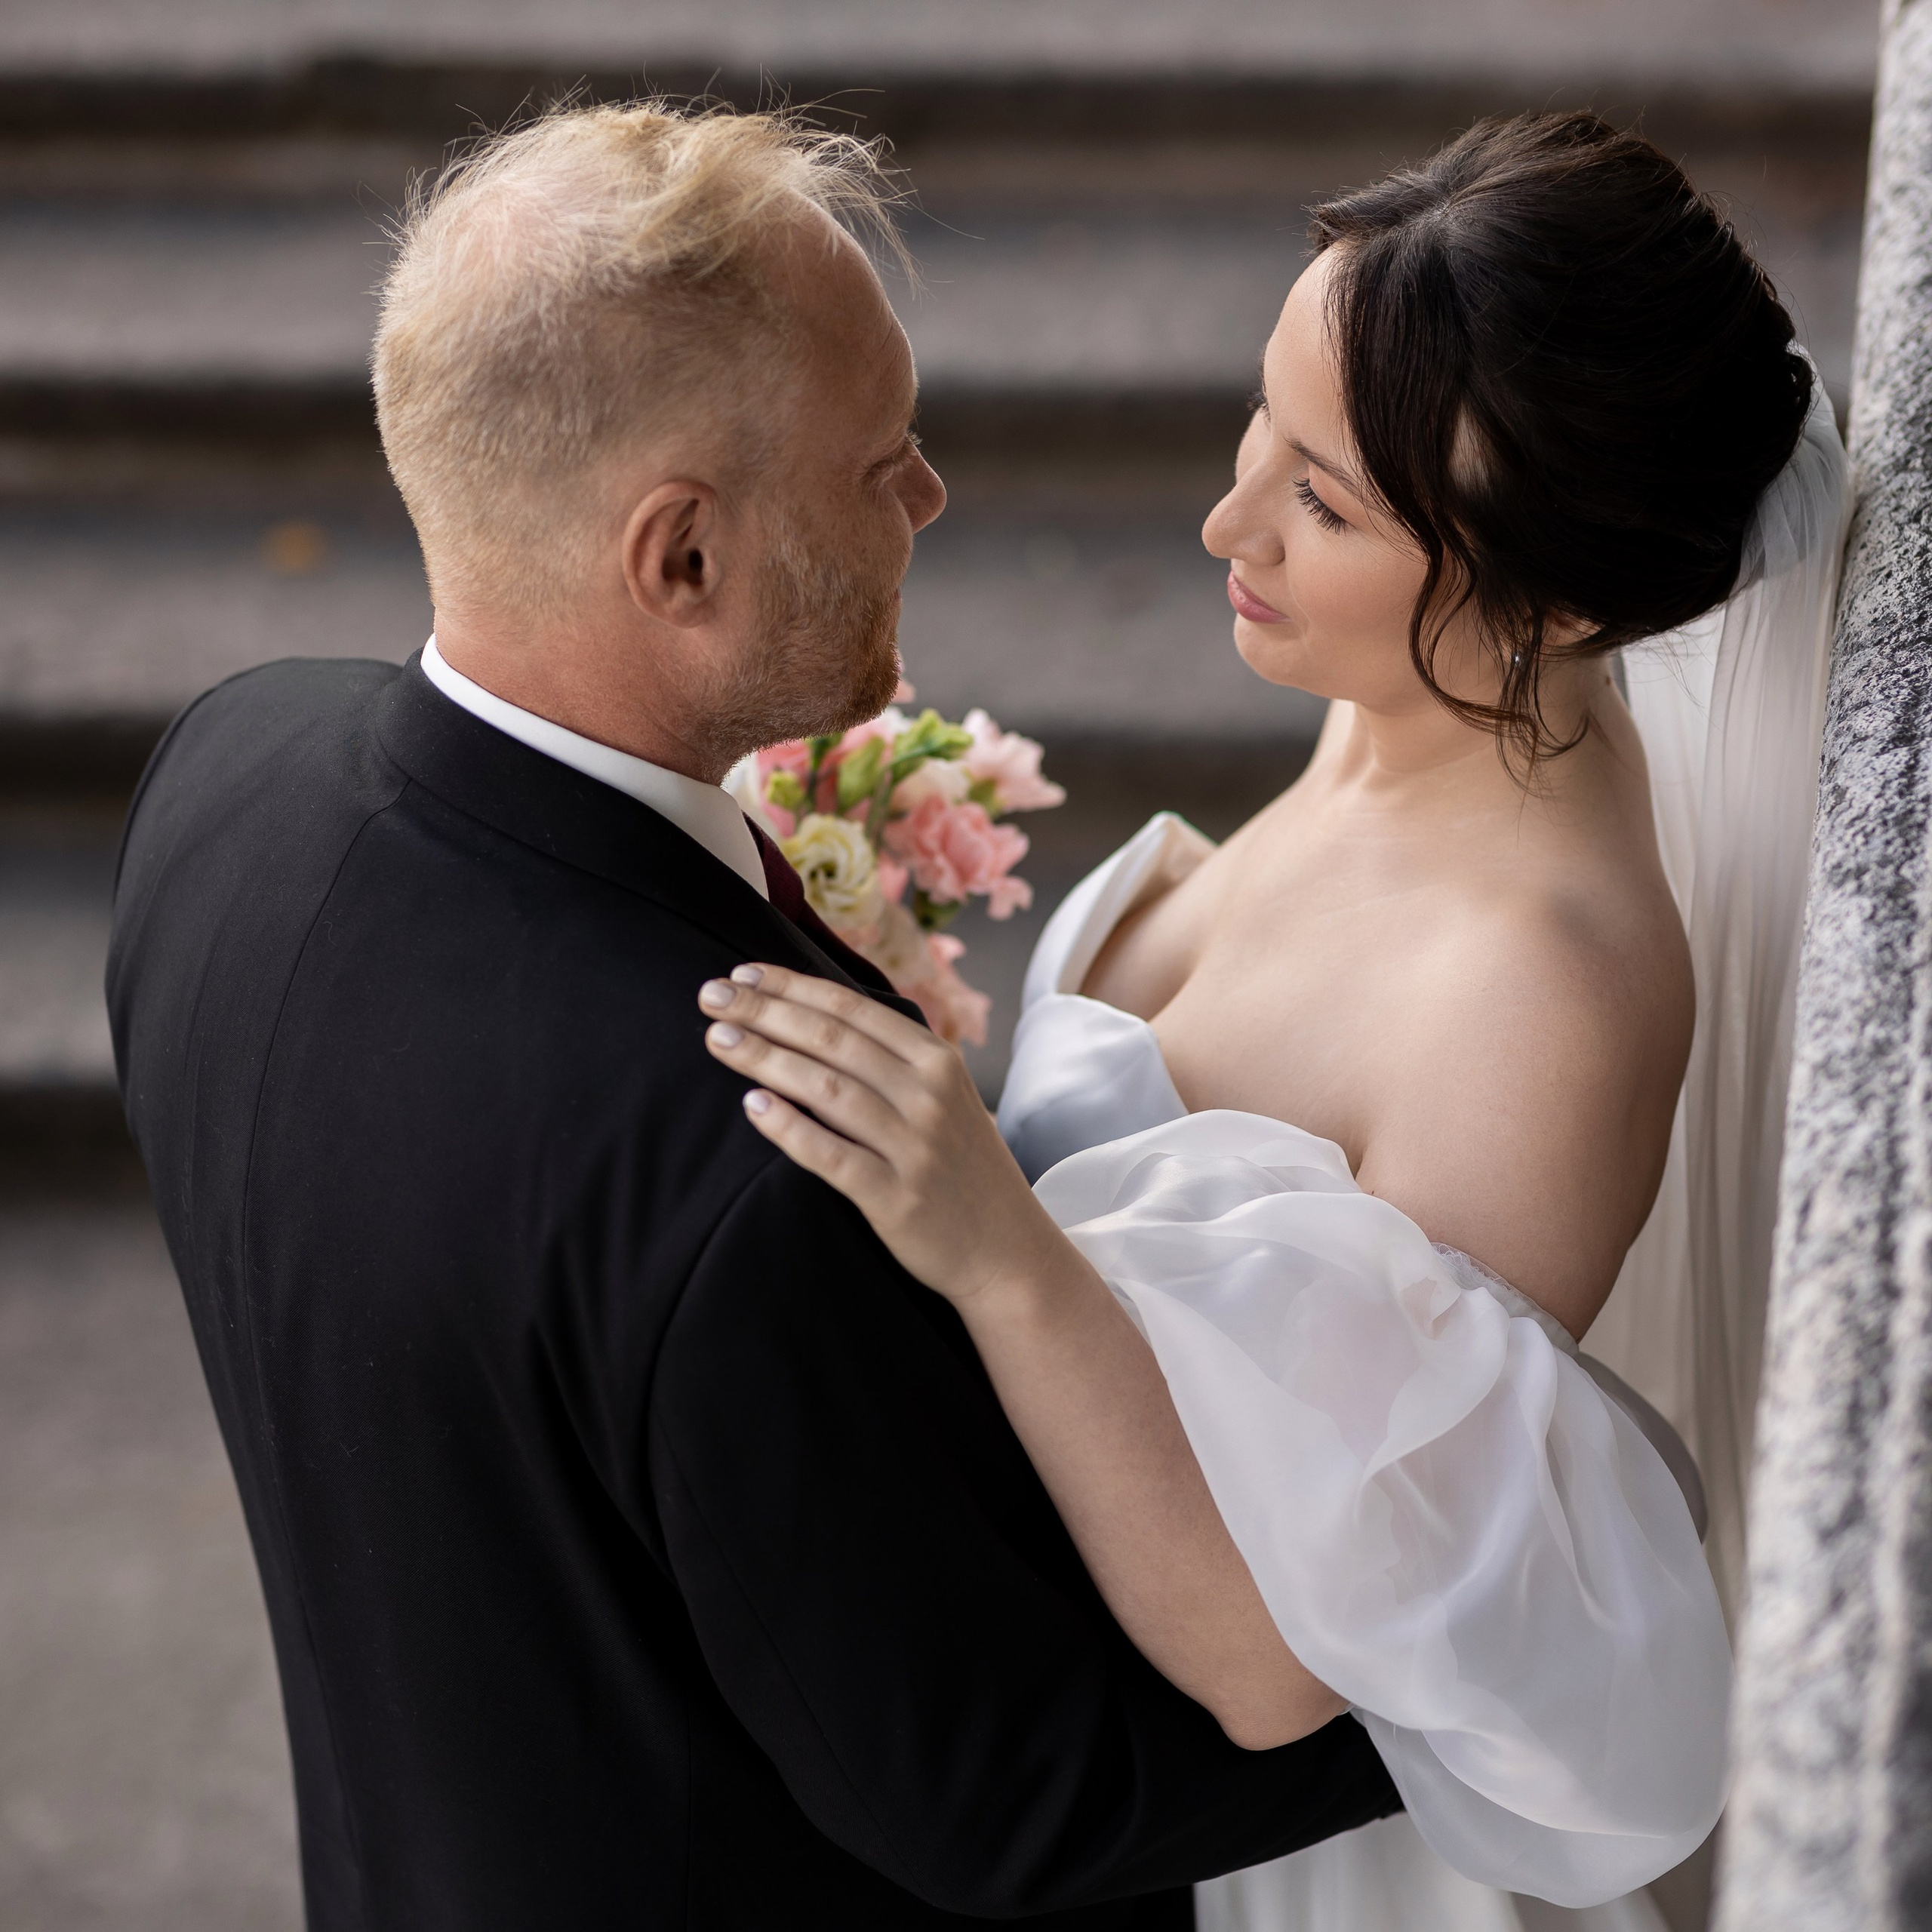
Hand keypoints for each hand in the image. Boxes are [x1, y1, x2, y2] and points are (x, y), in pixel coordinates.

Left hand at [700, 965, 1343, 1745]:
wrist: (1009, 1257)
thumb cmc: (964, 1172)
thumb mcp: (942, 1098)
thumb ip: (892, 1057)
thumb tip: (820, 1011)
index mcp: (937, 1061)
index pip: (850, 1008)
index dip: (789, 985)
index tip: (739, 972)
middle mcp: (928, 1095)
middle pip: (831, 1038)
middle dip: (764, 1009)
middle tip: (708, 994)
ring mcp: (914, 1147)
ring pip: (825, 1088)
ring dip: (766, 1057)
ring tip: (716, 1038)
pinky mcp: (896, 1199)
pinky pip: (831, 1156)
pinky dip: (789, 1128)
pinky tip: (752, 1106)